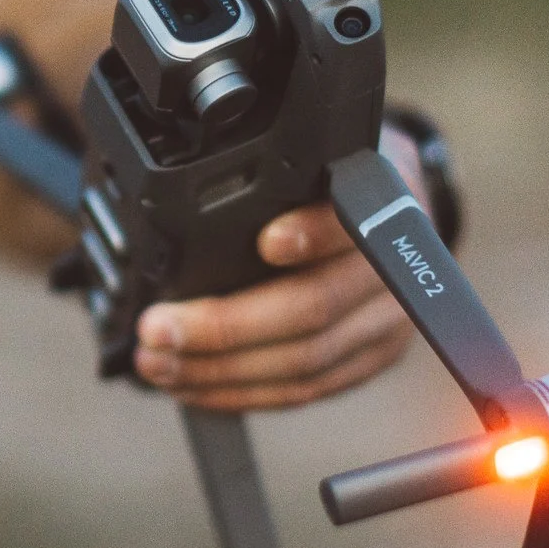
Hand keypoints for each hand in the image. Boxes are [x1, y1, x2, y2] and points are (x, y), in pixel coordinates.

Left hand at [132, 125, 432, 412]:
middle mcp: (391, 269)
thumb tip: (189, 196)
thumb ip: (278, 172)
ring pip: (304, 362)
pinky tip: (194, 386)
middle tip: (158, 330)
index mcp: (382, 202)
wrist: (388, 213)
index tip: (268, 241)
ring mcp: (387, 322)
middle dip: (224, 327)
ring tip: (158, 364)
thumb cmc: (331, 181)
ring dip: (220, 371)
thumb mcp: (316, 154)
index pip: (351, 220)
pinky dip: (243, 393)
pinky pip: (306, 390)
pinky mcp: (372, 360)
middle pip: (313, 308)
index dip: (313, 234)